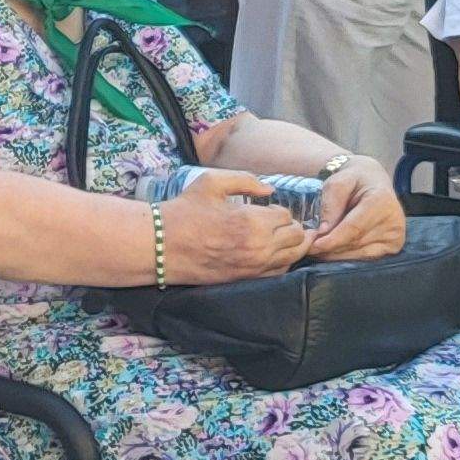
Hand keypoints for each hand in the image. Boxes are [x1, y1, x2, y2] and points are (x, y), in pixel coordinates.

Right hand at [155, 171, 313, 283]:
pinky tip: (272, 252)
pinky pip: (280, 271)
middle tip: (277, 223)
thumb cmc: (186, 211)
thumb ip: (245, 180)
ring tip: (281, 237)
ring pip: (294, 256)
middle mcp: (259, 246)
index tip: (267, 210)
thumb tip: (269, 189)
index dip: (279, 211)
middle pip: (296, 237)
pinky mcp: (248, 279)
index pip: (286, 216)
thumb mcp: (211, 182)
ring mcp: (255, 266)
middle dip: (291, 227)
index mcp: (252, 221)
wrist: (163, 245)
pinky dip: (283, 260)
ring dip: (292, 244)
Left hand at [302, 155, 404, 261]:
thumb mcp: (337, 183)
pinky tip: (332, 253)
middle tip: (309, 249)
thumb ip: (330, 204)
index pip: (353, 228)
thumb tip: (323, 231)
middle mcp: (394, 221)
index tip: (313, 246)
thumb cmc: (352, 180)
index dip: (332, 240)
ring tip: (317, 252)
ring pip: (360, 254)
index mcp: (382, 201)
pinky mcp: (394, 246)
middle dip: (330, 248)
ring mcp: (396, 236)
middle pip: (356, 243)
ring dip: (336, 255)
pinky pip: (366, 257)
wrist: (372, 181)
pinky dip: (347, 256)